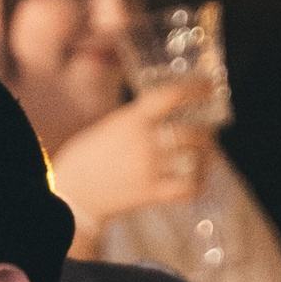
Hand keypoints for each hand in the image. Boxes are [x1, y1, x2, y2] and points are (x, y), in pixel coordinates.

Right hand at [49, 77, 211, 239]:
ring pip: (193, 158)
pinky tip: (195, 181)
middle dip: (206, 133)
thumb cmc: (87, 156)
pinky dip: (196, 184)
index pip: (170, 97)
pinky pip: (186, 188)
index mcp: (131, 120)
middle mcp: (143, 142)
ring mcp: (148, 168)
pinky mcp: (149, 193)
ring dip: (205, 156)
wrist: (71, 192)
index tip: (209, 88)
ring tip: (205, 156)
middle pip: (191, 133)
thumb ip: (136, 120)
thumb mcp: (110, 126)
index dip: (195, 89)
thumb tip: (164, 115)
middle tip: (208, 133)